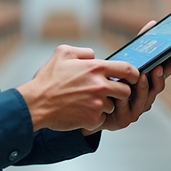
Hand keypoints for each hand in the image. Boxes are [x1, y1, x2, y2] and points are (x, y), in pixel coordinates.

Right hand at [16, 45, 138, 132]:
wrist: (36, 103)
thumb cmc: (48, 79)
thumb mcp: (62, 53)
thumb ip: (83, 52)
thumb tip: (94, 55)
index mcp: (95, 68)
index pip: (127, 69)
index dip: (134, 73)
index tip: (134, 76)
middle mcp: (100, 86)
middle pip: (126, 91)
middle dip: (120, 92)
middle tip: (109, 92)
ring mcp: (97, 104)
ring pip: (112, 106)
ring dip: (104, 105)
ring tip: (86, 101)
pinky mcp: (93, 119)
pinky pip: (101, 118)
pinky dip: (94, 116)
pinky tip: (80, 111)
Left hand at [81, 20, 170, 134]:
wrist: (91, 108)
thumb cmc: (110, 82)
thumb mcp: (123, 63)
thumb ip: (139, 46)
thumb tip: (153, 24)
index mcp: (149, 82)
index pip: (167, 69)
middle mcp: (147, 96)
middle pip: (159, 85)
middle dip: (161, 75)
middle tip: (160, 66)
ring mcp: (137, 109)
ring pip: (145, 98)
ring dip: (145, 87)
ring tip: (143, 75)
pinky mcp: (123, 119)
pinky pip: (125, 108)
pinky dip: (124, 99)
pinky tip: (122, 91)